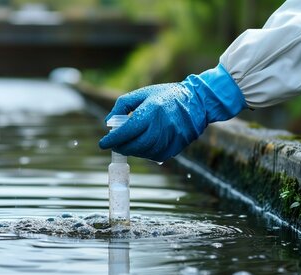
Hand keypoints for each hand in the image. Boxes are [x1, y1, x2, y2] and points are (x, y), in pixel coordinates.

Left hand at [98, 63, 245, 161]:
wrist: (197, 102)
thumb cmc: (166, 96)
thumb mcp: (143, 93)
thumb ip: (122, 105)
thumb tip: (108, 122)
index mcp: (152, 110)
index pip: (127, 131)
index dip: (112, 139)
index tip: (103, 143)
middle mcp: (161, 126)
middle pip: (135, 145)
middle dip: (121, 147)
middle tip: (114, 145)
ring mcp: (170, 138)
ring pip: (144, 152)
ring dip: (132, 151)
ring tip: (128, 143)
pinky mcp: (175, 147)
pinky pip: (155, 156)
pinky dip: (145, 153)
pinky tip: (143, 145)